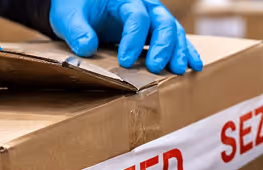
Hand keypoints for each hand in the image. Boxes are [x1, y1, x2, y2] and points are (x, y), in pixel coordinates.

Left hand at [49, 0, 202, 74]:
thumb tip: (87, 48)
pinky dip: (186, 51)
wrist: (80, 6)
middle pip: (162, 22)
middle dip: (162, 46)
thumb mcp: (68, 17)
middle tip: (155, 67)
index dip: (133, 39)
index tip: (125, 62)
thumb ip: (77, 31)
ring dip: (178, 51)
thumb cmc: (75, 9)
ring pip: (174, 31)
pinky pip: (176, 39)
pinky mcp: (156, 31)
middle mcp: (144, 5)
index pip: (136, 17)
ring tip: (179, 71)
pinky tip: (194, 65)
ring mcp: (154, 18)